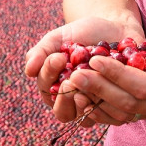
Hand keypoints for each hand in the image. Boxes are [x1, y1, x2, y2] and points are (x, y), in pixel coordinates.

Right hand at [23, 15, 142, 122]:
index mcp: (55, 87)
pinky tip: (110, 85)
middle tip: (73, 76)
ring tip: (92, 80)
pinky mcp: (114, 106)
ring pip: (84, 118)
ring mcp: (93, 105)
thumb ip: (42, 51)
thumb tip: (28, 70)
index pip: (46, 90)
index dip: (49, 76)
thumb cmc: (84, 33)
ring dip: (86, 100)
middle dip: (66, 94)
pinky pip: (108, 114)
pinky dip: (107, 103)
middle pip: (62, 112)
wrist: (116, 27)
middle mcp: (72, 101)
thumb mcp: (60, 37)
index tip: (59, 57)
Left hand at [67, 16, 145, 123]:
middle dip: (100, 88)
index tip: (95, 59)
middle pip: (129, 103)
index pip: (144, 86)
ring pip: (120, 113)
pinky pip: (117, 116)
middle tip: (75, 74)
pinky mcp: (143, 113)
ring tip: (72, 83)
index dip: (118, 75)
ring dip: (95, 99)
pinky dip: (97, 107)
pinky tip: (79, 95)